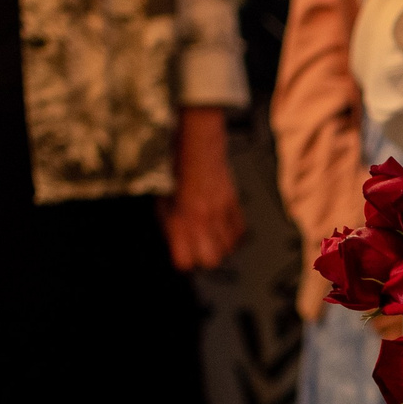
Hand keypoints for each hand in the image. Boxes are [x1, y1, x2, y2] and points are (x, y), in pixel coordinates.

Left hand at [161, 107, 243, 271]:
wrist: (197, 143)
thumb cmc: (176, 166)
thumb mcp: (162, 199)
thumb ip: (169, 224)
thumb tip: (175, 242)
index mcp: (182, 218)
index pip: (185, 260)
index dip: (182, 260)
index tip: (181, 256)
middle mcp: (204, 217)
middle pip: (212, 260)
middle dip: (203, 258)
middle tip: (197, 249)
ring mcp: (222, 211)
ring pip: (228, 248)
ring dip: (219, 246)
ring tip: (210, 238)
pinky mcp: (234, 203)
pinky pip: (240, 231)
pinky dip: (233, 234)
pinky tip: (223, 228)